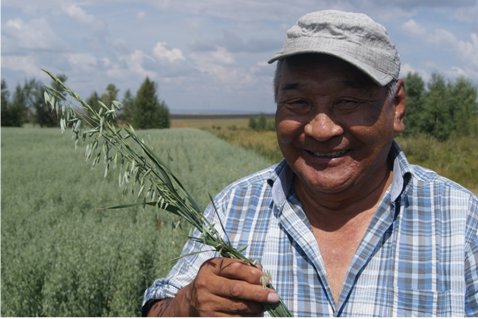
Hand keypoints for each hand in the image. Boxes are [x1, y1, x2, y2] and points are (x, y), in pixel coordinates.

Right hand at [148, 257, 279, 316]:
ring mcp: (206, 305)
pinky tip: (256, 314)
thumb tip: (261, 270)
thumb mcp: (220, 270)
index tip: (266, 279)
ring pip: (238, 308)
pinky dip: (249, 317)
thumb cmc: (212, 282)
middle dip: (259, 293)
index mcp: (209, 269)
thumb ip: (240, 267)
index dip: (253, 274)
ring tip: (266, 306)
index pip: (235, 269)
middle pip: (237, 290)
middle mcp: (205, 286)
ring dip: (256, 308)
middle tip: (274, 296)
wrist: (190, 302)